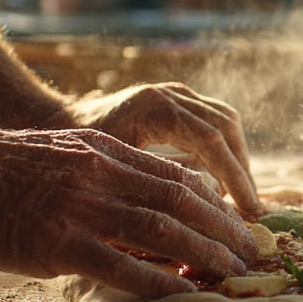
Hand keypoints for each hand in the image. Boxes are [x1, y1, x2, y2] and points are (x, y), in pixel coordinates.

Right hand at [0, 127, 259, 298]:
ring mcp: (82, 208)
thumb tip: (132, 197)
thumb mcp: (56, 154)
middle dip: (223, 229)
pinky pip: (120, 265)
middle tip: (250, 253)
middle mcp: (102, 176)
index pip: (175, 176)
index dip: (214, 201)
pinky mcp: (57, 242)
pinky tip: (182, 294)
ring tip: (233, 273)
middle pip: (182, 202)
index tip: (236, 222)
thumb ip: (98, 172)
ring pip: (163, 231)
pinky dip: (158, 282)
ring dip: (205, 254)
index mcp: (103, 153)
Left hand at [60, 82, 260, 211]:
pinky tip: (222, 179)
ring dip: (237, 158)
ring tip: (241, 196)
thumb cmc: (73, 154)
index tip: (249, 209)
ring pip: (225, 121)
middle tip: (251, 209)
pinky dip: (224, 148)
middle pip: (226, 127)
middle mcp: (170, 94)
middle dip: (242, 169)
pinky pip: (213, 119)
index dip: (235, 176)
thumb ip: (155, 183)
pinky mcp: (175, 98)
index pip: (212, 140)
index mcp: (155, 109)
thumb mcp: (113, 172)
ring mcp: (174, 92)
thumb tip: (203, 208)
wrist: (51, 119)